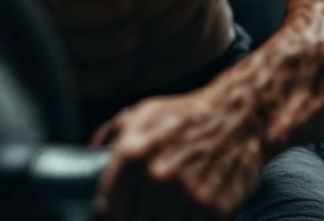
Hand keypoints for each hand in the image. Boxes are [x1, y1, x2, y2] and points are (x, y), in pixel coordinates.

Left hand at [90, 90, 263, 220]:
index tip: (114, 214)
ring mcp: (186, 195)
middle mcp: (156, 176)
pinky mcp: (213, 210)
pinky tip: (186, 211)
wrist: (238, 117)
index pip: (107, 208)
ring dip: (160, 220)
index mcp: (132, 153)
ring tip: (164, 208)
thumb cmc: (184, 116)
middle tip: (143, 209)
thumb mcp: (140, 114)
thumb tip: (85, 160)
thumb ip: (108, 137)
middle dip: (136, 217)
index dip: (109, 215)